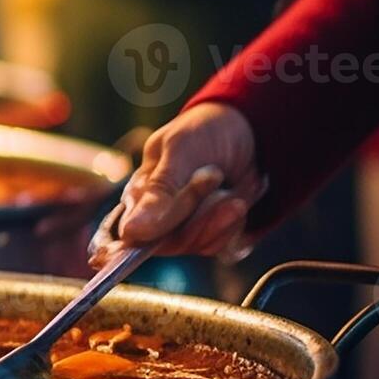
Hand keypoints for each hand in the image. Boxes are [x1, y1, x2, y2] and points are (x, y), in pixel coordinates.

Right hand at [96, 103, 264, 265]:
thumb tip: (130, 232)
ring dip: (217, 218)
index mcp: (137, 194)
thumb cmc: (204, 133)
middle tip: (212, 177)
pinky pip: (217, 244)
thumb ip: (158, 191)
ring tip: (229, 191)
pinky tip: (236, 201)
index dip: (128, 245)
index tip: (140, 241)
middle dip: (194, 212)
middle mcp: (156, 217)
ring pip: (193, 244)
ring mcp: (184, 228)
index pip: (125, 233)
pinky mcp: (211, 234)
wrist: (252, 133)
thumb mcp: (180, 151)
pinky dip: (231, 224)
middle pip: (165, 241)